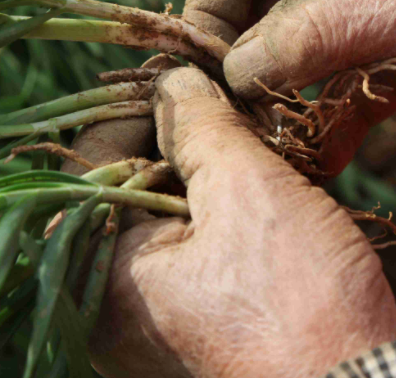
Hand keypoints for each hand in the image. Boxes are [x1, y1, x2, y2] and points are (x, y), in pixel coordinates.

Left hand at [86, 67, 395, 377]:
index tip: (186, 68)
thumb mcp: (247, 189)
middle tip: (227, 103)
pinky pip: (187, 250)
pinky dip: (217, 213)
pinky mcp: (188, 327)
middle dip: (179, 139)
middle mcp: (105, 305)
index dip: (142, 103)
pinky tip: (259, 190)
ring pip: (162, 215)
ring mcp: (147, 321)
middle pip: (128, 186)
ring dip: (205, 172)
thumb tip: (172, 80)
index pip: (95, 159)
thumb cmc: (300, 301)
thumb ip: (199, 124)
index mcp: (97, 274)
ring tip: (251, 141)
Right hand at [184, 0, 395, 167]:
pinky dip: (334, 120)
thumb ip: (321, 34)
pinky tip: (322, 163)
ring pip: (300, 56)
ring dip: (286, 101)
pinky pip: (348, 87)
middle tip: (237, 124)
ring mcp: (369, 7)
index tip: (204, 70)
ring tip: (272, 151)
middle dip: (244, 66)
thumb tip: (236, 68)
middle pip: (258, 10)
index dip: (207, 8)